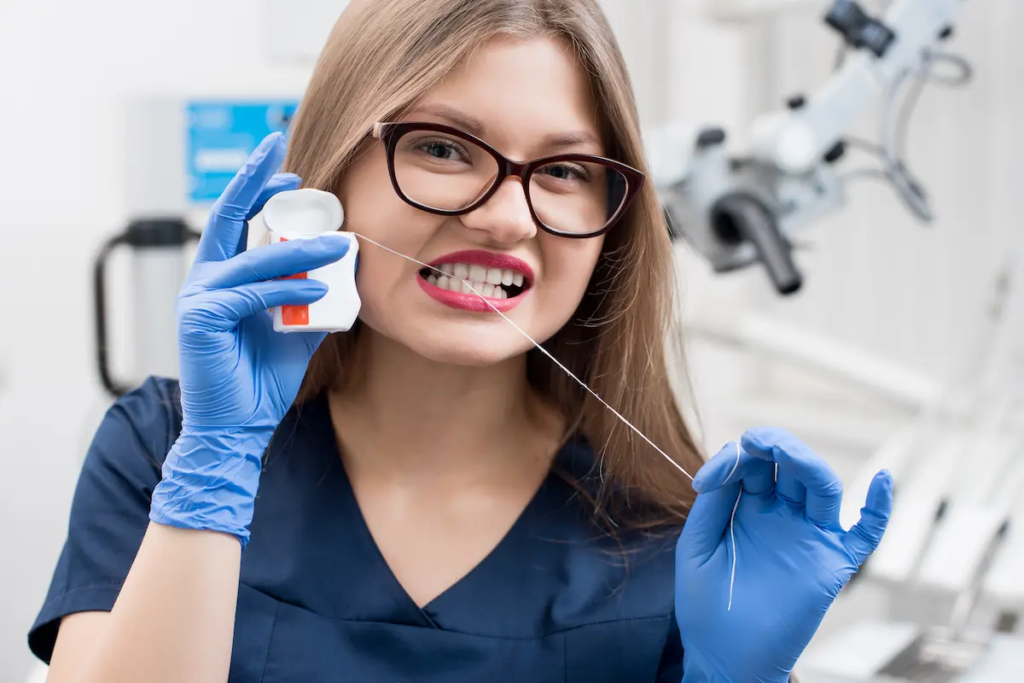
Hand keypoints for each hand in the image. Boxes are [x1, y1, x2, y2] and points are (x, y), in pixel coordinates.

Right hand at [149, 132, 351, 546]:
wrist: (237, 427)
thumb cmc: (263, 379)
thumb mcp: (298, 328)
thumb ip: (313, 296)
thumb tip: (346, 270)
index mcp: (224, 277)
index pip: (238, 220)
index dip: (259, 189)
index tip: (292, 170)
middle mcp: (206, 280)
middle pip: (228, 218)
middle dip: (254, 180)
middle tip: (278, 148)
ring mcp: (199, 298)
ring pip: (255, 260)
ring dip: (301, 250)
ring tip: (340, 245)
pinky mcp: (201, 320)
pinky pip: (252, 295)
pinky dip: (288, 290)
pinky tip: (319, 291)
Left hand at [675, 427, 892, 681]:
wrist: (723, 658)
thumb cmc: (706, 605)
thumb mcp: (697, 547)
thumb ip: (712, 505)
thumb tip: (726, 458)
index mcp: (748, 509)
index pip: (751, 465)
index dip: (732, 459)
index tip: (706, 480)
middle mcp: (782, 516)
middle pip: (791, 466)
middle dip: (774, 445)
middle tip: (754, 441)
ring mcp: (809, 537)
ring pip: (822, 486)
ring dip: (806, 462)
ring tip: (783, 450)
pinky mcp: (832, 564)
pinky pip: (866, 533)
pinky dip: (880, 508)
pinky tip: (883, 481)